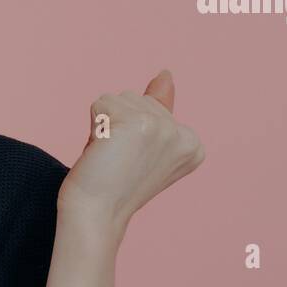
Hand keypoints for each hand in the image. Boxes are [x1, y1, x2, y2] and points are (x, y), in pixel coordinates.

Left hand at [57, 70, 204, 236]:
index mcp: (193, 143)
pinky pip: (102, 103)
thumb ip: (158, 109)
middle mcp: (185, 134)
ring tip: (110, 156)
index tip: (131, 163)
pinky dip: (93, 125)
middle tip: (117, 160)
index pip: (151, 108)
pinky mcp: (138, 124)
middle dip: (117, 125)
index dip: (129, 133)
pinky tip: (102, 150)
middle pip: (136, 98)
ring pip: (119, 98)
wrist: (96, 214)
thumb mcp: (142, 145)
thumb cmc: (113, 183)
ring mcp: (164, 128)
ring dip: (105, 125)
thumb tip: (166, 73)